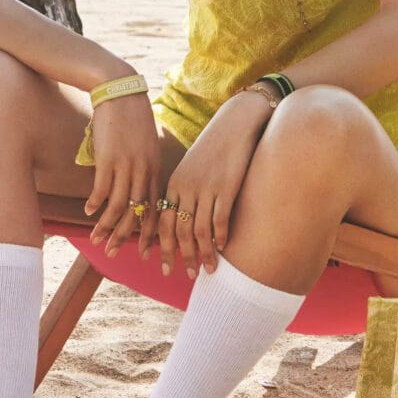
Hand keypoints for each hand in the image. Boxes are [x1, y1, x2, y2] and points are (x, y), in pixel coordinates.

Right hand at [84, 91, 161, 259]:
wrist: (120, 91)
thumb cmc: (132, 118)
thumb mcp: (145, 144)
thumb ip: (143, 167)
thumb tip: (138, 188)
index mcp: (156, 167)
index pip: (155, 208)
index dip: (149, 232)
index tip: (143, 251)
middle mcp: (144, 170)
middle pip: (137, 213)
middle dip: (126, 237)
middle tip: (115, 255)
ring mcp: (126, 166)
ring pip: (118, 206)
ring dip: (106, 226)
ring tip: (96, 240)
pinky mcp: (108, 159)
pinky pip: (101, 190)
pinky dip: (95, 204)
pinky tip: (87, 212)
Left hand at [160, 89, 273, 278]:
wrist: (235, 122)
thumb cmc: (216, 146)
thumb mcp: (193, 167)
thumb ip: (186, 191)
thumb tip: (185, 219)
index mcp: (175, 184)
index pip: (162, 223)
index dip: (164, 248)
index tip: (166, 267)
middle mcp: (186, 188)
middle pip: (178, 231)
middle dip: (183, 257)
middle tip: (189, 275)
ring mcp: (206, 188)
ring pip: (199, 230)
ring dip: (203, 253)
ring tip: (209, 269)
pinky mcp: (226, 186)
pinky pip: (219, 219)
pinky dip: (220, 237)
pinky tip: (224, 247)